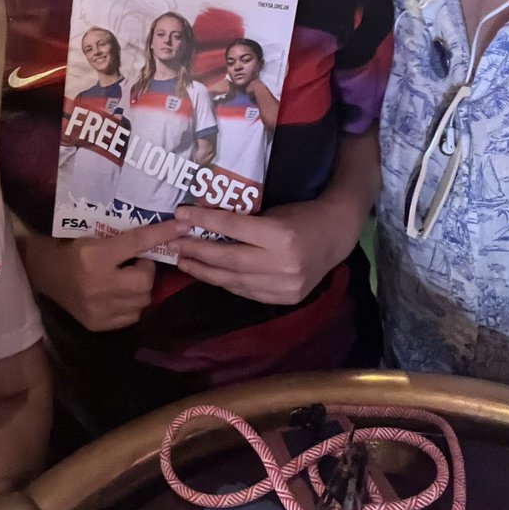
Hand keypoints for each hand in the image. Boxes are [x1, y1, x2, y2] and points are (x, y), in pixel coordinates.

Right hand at [24, 218, 188, 330]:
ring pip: (142, 300)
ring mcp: (99, 309)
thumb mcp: (95, 236)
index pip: (137, 242)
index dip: (162, 233)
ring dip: (140, 287)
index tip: (182, 226)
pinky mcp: (99, 324)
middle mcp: (99, 284)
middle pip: (145, 280)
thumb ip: (124, 240)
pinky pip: (132, 316)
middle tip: (135, 263)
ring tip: (126, 279)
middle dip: (146, 270)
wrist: (46, 274)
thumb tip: (161, 236)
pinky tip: (118, 294)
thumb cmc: (73, 250)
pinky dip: (131, 304)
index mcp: (96, 256)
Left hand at [170, 198, 353, 304]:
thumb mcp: (272, 210)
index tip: (180, 215)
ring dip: (204, 271)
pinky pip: (246, 292)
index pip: (233, 228)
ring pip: (233, 280)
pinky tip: (210, 274)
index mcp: (280, 235)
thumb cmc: (301, 215)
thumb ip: (243, 221)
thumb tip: (201, 221)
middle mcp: (282, 263)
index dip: (204, 221)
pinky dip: (225, 282)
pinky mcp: (284, 299)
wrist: (336, 235)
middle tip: (173, 244)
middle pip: (228, 259)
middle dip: (196, 252)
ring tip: (184, 261)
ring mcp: (284, 285)